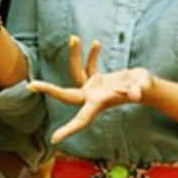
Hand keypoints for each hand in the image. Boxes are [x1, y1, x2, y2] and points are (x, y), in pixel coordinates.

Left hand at [27, 35, 155, 143]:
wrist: (146, 86)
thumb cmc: (145, 88)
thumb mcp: (142, 87)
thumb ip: (139, 90)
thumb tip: (137, 93)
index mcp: (99, 103)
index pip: (81, 119)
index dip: (68, 129)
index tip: (54, 139)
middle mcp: (92, 97)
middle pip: (66, 95)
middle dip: (49, 90)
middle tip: (31, 86)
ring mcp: (93, 88)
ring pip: (76, 73)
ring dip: (75, 56)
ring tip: (75, 38)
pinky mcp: (96, 79)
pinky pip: (88, 66)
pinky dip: (91, 55)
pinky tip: (96, 44)